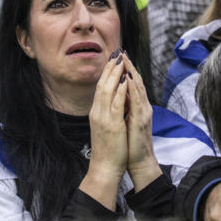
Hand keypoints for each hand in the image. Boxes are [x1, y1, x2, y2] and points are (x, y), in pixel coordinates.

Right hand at [81, 50, 129, 209]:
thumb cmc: (108, 148)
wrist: (104, 167)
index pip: (101, 87)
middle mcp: (97, 112)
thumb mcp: (106, 126)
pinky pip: (115, 104)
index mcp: (97, 112)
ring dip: (114, 74)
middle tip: (117, 52)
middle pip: (102, 84)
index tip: (114, 59)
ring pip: (107, 90)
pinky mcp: (111, 125)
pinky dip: (119, 91)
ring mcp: (103, 118)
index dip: (107, 72)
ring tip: (120, 60)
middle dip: (110, 68)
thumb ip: (109, 112)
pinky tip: (124, 80)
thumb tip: (115, 100)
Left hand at [120, 54, 160, 188]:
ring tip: (125, 59)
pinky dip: (133, 89)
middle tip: (121, 51)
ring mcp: (143, 112)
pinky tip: (128, 79)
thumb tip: (118, 96)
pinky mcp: (141, 120)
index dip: (126, 70)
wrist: (138, 161)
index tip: (118, 57)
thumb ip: (125, 108)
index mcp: (137, 107)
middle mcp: (143, 107)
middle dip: (129, 66)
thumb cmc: (131, 143)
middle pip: (137, 82)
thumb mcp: (126, 121)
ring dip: (132, 72)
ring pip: (138, 88)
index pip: (132, 84)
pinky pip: (137, 101)